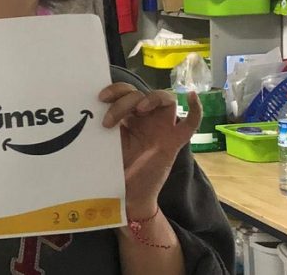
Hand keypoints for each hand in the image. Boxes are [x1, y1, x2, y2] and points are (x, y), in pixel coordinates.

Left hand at [100, 84, 201, 217]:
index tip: (100, 99)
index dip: (115, 90)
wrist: (127, 196)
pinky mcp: (175, 142)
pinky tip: (190, 96)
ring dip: (151, 98)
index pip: (126, 92)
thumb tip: (91, 107)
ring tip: (138, 109)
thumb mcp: (107, 142)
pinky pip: (192, 123)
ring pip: (165, 99)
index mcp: (129, 117)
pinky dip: (195, 108)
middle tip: (108, 120)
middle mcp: (147, 119)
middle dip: (123, 102)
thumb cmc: (116, 169)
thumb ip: (105, 124)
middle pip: (141, 94)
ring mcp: (162, 128)